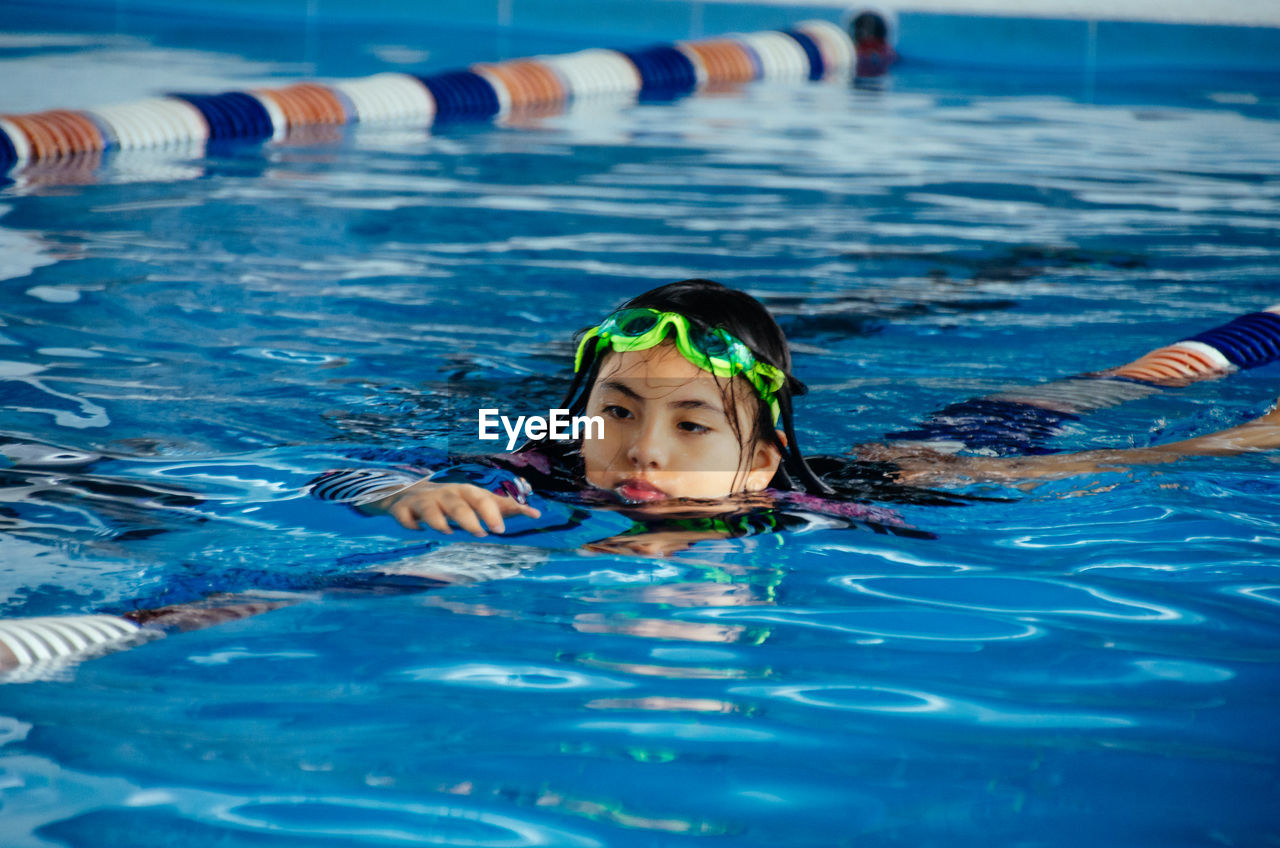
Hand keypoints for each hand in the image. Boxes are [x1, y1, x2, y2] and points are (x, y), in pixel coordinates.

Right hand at [378, 480, 540, 535]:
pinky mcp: (403, 510)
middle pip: (458, 502)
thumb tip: (536, 514)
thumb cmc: (453, 500)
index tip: (501, 528)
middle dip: (469, 517)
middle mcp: (445, 494)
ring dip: (439, 519)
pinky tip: (418, 532)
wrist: (408, 493)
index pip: (481, 497)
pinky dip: (411, 524)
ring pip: (430, 508)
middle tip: (482, 533)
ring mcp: (422, 501)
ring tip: (449, 532)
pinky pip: (405, 516)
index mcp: (465, 492)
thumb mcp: (477, 501)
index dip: (491, 510)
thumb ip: (505, 507)